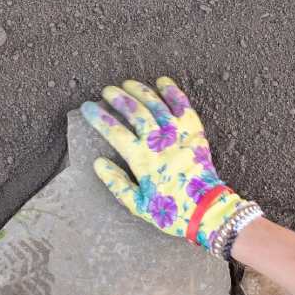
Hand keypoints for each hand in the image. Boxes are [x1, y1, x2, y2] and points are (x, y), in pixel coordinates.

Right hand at [80, 76, 259, 255]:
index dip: (99, 117)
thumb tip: (98, 163)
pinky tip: (162, 82)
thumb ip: (117, 183)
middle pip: (135, 112)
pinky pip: (183, 106)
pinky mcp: (194, 132)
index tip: (87, 107)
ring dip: (140, 91)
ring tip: (128, 83)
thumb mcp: (137, 206)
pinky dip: (173, 92)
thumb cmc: (171, 211)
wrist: (207, 210)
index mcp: (142, 160)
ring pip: (156, 104)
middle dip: (118, 98)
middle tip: (107, 91)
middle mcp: (159, 142)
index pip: (114, 132)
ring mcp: (178, 134)